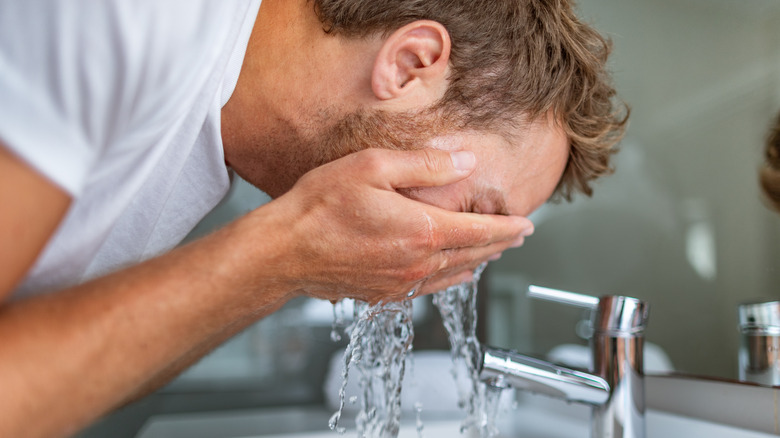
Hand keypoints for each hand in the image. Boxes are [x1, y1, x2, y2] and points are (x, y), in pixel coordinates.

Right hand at [260, 148, 532, 302]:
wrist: (284, 251)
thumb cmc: (321, 206)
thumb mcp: (374, 167)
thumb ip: (426, 165)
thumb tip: (466, 163)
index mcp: (422, 232)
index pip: (481, 232)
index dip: (508, 227)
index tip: (527, 224)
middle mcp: (418, 264)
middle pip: (473, 256)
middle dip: (499, 245)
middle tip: (517, 236)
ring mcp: (401, 284)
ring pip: (454, 275)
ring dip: (478, 262)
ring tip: (492, 252)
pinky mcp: (382, 295)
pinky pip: (429, 288)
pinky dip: (450, 278)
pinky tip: (454, 275)